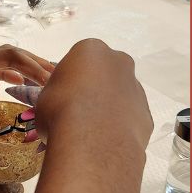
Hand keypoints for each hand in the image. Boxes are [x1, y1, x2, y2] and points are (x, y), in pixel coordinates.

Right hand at [33, 39, 152, 153]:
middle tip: (79, 111)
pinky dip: (120, 127)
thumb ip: (58, 92)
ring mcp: (137, 88)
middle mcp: (119, 63)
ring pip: (121, 96)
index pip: (80, 60)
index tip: (63, 97)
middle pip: (106, 74)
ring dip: (109, 108)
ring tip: (92, 131)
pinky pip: (130, 118)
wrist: (92, 142)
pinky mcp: (146, 114)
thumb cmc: (60, 111)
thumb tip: (61, 102)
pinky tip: (107, 140)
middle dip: (95, 89)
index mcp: (92, 50)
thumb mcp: (45, 96)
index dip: (70, 80)